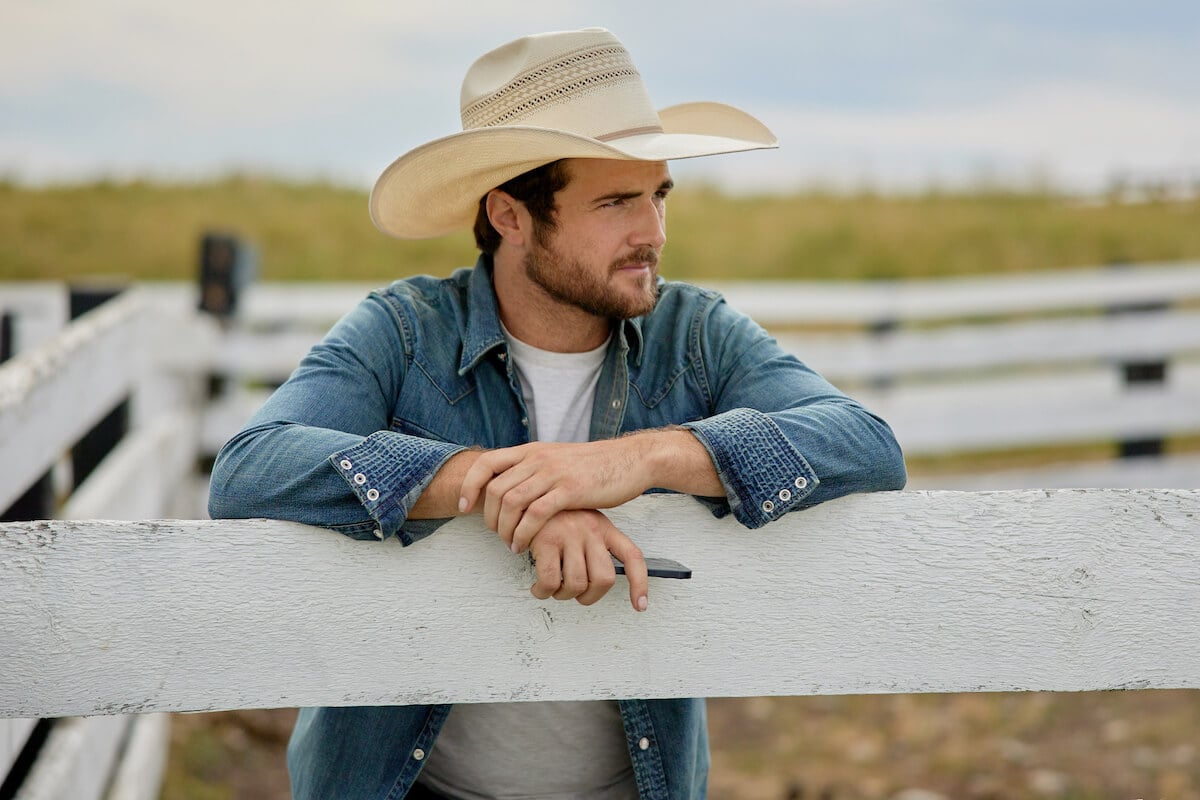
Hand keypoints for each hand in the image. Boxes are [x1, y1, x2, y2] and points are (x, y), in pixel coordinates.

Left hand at [459, 439, 653, 551]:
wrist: (630, 460)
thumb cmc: (594, 466)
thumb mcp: (557, 459)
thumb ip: (534, 469)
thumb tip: (511, 485)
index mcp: (532, 451)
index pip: (486, 463)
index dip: (469, 485)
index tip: (463, 507)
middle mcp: (538, 458)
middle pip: (495, 489)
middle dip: (489, 517)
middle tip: (496, 535)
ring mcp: (553, 473)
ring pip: (511, 502)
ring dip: (505, 530)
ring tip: (511, 545)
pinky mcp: (569, 490)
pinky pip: (535, 514)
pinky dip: (523, 534)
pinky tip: (525, 546)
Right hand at [526, 509, 648, 610]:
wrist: (525, 495)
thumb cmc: (553, 515)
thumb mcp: (582, 521)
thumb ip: (593, 545)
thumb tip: (595, 581)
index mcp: (605, 527)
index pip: (632, 556)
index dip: (639, 584)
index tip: (640, 606)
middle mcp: (592, 530)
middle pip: (604, 579)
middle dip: (589, 597)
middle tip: (573, 594)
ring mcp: (570, 534)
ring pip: (577, 584)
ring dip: (563, 595)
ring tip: (552, 588)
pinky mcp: (547, 540)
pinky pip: (550, 581)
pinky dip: (543, 592)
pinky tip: (538, 587)